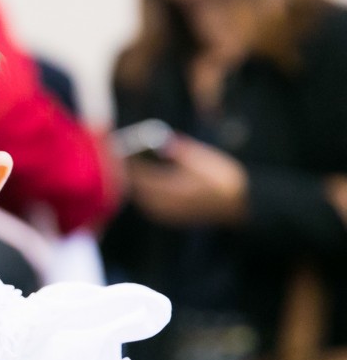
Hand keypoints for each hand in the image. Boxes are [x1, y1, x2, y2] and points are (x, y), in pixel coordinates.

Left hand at [126, 135, 246, 225]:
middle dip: (129, 176)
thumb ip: (179, 150)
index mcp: (175, 188)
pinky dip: (143, 197)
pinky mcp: (173, 218)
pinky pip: (150, 208)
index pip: (142, 177)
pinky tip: (142, 187)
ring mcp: (170, 213)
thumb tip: (161, 141)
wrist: (240, 204)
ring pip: (142, 201)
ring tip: (129, 171)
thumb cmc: (223, 179)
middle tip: (120, 161)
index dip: (129, 165)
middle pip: (138, 191)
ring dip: (135, 187)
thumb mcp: (204, 158)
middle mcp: (169, 204)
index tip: (120, 153)